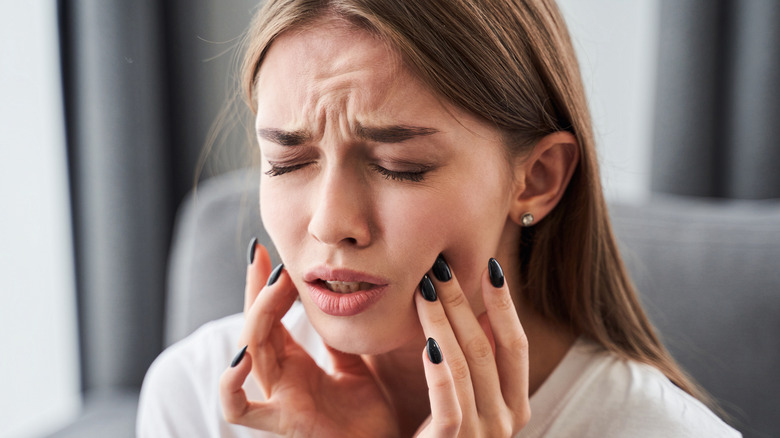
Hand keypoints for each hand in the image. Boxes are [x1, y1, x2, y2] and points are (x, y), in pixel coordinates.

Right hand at [219, 243, 399, 437]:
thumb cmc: (368, 419)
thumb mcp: (356, 365)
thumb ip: (338, 339)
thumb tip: (337, 296)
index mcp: (295, 365)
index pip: (270, 317)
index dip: (264, 285)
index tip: (265, 251)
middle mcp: (280, 379)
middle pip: (256, 326)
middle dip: (258, 289)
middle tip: (265, 256)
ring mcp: (278, 400)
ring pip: (249, 352)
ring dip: (259, 316)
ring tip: (274, 286)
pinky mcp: (282, 423)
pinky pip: (240, 409)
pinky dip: (230, 385)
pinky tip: (243, 356)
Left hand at [414, 257, 529, 435]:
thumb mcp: (466, 398)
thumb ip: (474, 362)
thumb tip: (471, 312)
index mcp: (513, 405)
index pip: (515, 344)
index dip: (504, 304)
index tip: (491, 266)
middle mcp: (506, 420)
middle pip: (488, 347)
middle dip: (465, 302)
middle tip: (440, 266)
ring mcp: (482, 436)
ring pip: (467, 364)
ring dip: (444, 321)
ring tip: (424, 287)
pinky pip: (449, 402)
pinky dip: (440, 369)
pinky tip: (427, 341)